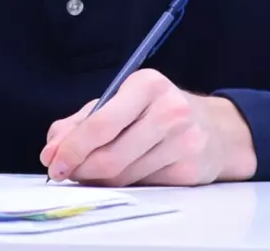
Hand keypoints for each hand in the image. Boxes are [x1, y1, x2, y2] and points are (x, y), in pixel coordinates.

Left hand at [40, 69, 256, 186]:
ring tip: (88, 173)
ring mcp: (183, 142)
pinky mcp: (190, 170)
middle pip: (112, 154)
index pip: (101, 123)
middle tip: (64, 173)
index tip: (52, 160)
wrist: (217, 128)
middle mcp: (168, 110)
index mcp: (145, 84)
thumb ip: (82, 121)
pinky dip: (123, 185)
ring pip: (125, 175)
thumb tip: (53, 147)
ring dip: (99, 180)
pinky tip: (118, 177)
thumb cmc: (157, 110)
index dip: (72, 147)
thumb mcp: (120, 101)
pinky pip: (143, 186)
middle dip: (81, 168)